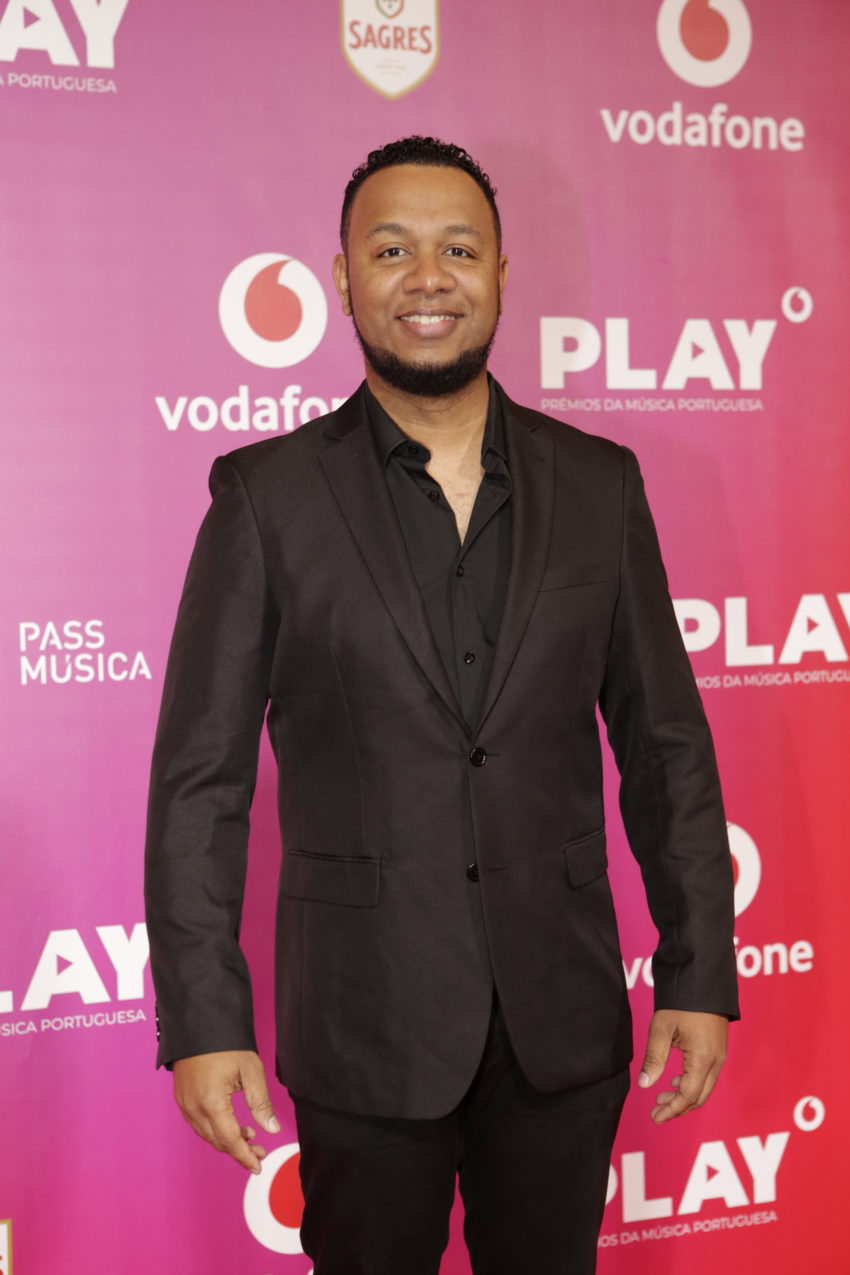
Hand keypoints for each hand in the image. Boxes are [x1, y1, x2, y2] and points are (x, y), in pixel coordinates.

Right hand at [172, 1049, 279, 1171]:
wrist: (199, 1023)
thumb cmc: (226, 1044)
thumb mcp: (250, 1070)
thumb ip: (261, 1103)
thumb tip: (271, 1129)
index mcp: (212, 1103)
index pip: (230, 1141)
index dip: (245, 1156)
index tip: (258, 1166)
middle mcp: (194, 1108)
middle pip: (217, 1142)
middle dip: (239, 1150)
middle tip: (260, 1151)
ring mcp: (184, 1104)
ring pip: (206, 1135)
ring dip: (227, 1140)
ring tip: (249, 1135)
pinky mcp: (181, 1098)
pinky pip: (198, 1124)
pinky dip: (214, 1129)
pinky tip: (230, 1123)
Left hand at [638, 1010, 727, 1123]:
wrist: (703, 980)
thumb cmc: (680, 1002)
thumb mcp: (661, 1029)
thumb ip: (654, 1059)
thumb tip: (645, 1085)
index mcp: (702, 1059)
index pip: (688, 1096)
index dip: (671, 1110)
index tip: (655, 1117)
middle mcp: (716, 1062)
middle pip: (699, 1097)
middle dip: (677, 1108)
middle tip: (656, 1112)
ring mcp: (720, 1056)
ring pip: (704, 1088)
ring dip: (684, 1097)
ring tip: (661, 1098)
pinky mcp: (719, 1049)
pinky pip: (707, 1076)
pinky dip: (691, 1084)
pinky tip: (675, 1080)